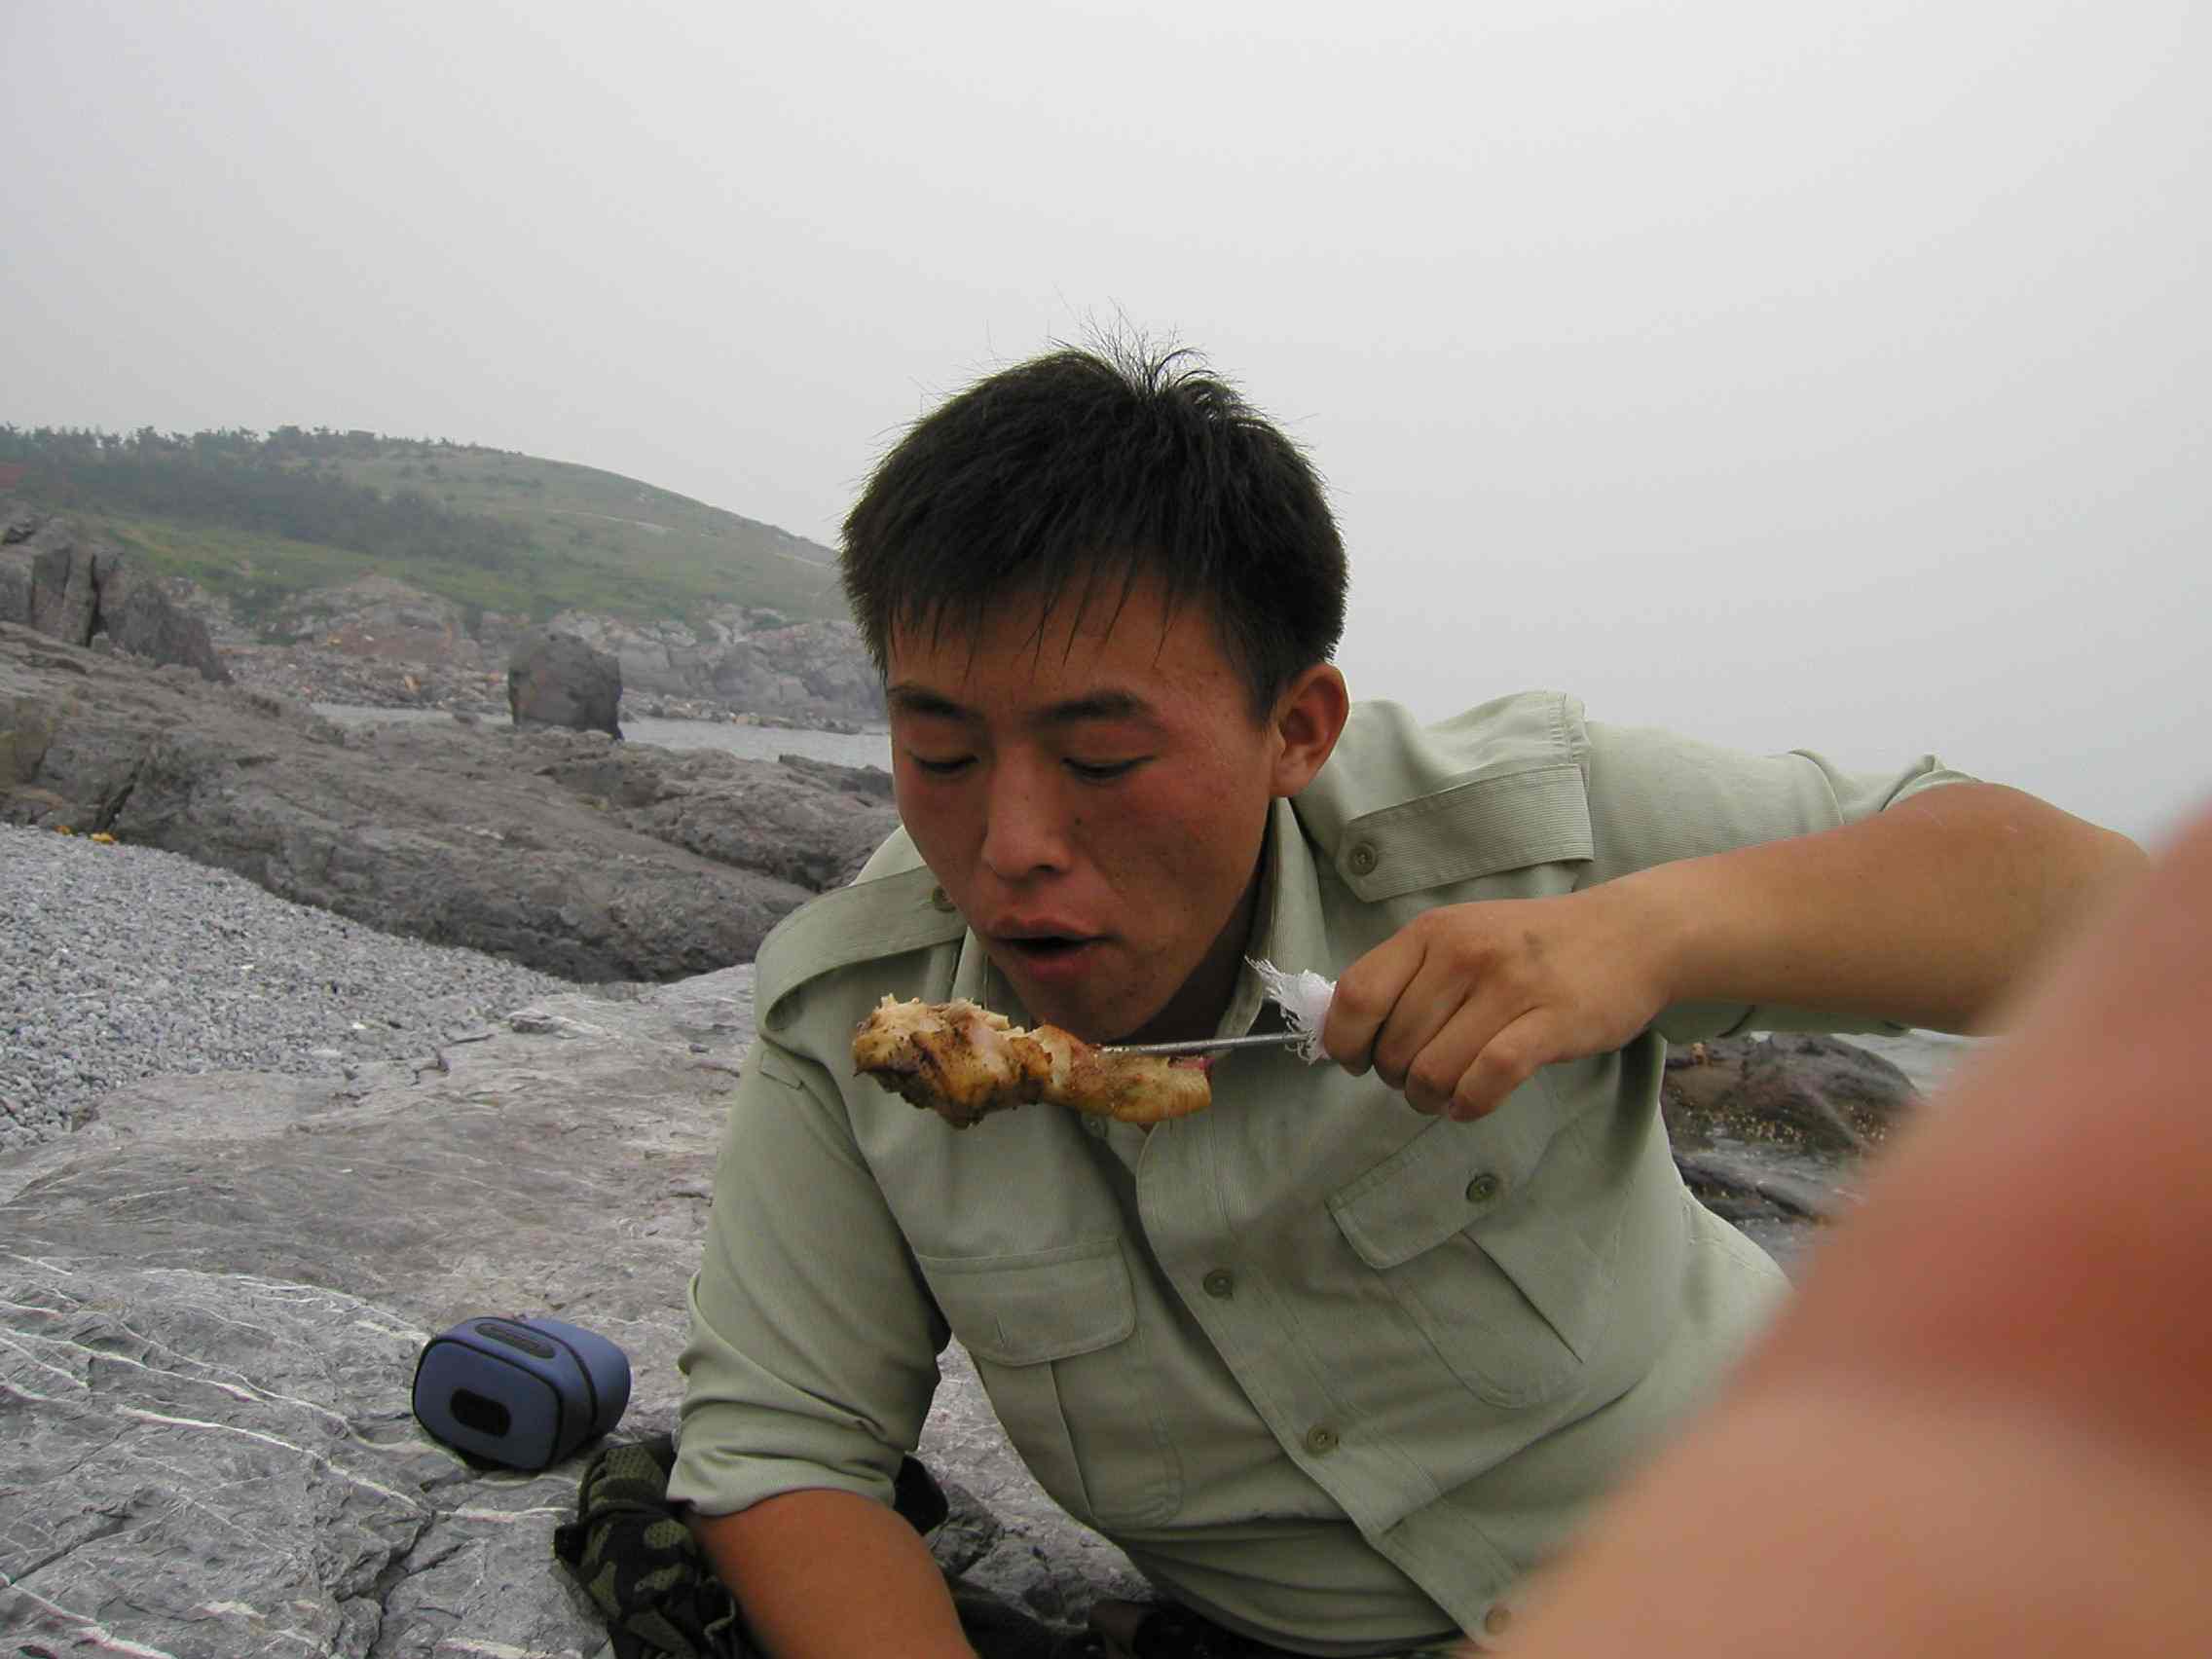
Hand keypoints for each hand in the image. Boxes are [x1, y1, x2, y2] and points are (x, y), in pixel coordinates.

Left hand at [1321, 885, 1669, 1119]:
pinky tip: (1470, 1104)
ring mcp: (1509, 987)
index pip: (1358, 993)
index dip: (1344, 1040)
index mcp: (1433, 931)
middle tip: (1419, 1078)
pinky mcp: (1551, 1023)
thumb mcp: (1463, 936)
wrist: (1631, 934)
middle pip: (1394, 1044)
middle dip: (1394, 1078)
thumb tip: (1348, 1031)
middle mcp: (1464, 953)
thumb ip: (1409, 974)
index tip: (1355, 1061)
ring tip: (1445, 1094)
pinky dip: (1468, 1104)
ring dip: (1429, 1098)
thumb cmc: (1533, 946)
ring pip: (1434, 1069)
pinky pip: (1486, 1079)